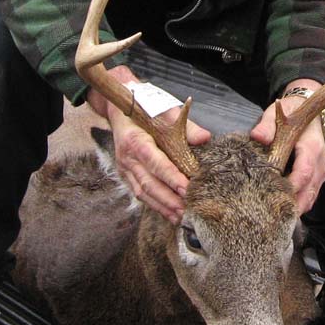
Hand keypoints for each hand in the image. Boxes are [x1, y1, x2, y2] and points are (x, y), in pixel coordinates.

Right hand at [86, 65, 210, 223]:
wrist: (120, 107)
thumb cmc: (145, 108)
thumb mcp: (165, 110)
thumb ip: (185, 126)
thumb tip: (204, 138)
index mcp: (134, 139)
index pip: (154, 162)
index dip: (170, 177)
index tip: (187, 188)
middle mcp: (126, 157)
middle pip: (148, 183)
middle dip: (168, 199)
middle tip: (187, 210)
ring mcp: (124, 168)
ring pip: (143, 192)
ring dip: (162, 206)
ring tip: (180, 216)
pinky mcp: (126, 175)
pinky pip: (140, 193)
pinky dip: (155, 205)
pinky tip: (169, 213)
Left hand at [250, 78, 324, 214]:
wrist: (308, 109)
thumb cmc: (290, 112)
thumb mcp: (276, 113)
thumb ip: (267, 125)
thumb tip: (258, 136)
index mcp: (312, 145)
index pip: (305, 170)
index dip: (292, 186)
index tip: (275, 196)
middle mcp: (321, 160)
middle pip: (310, 189)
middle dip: (294, 205)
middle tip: (273, 218)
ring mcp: (322, 170)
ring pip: (312, 195)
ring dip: (297, 208)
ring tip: (276, 218)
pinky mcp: (319, 176)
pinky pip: (312, 194)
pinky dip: (300, 204)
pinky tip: (284, 210)